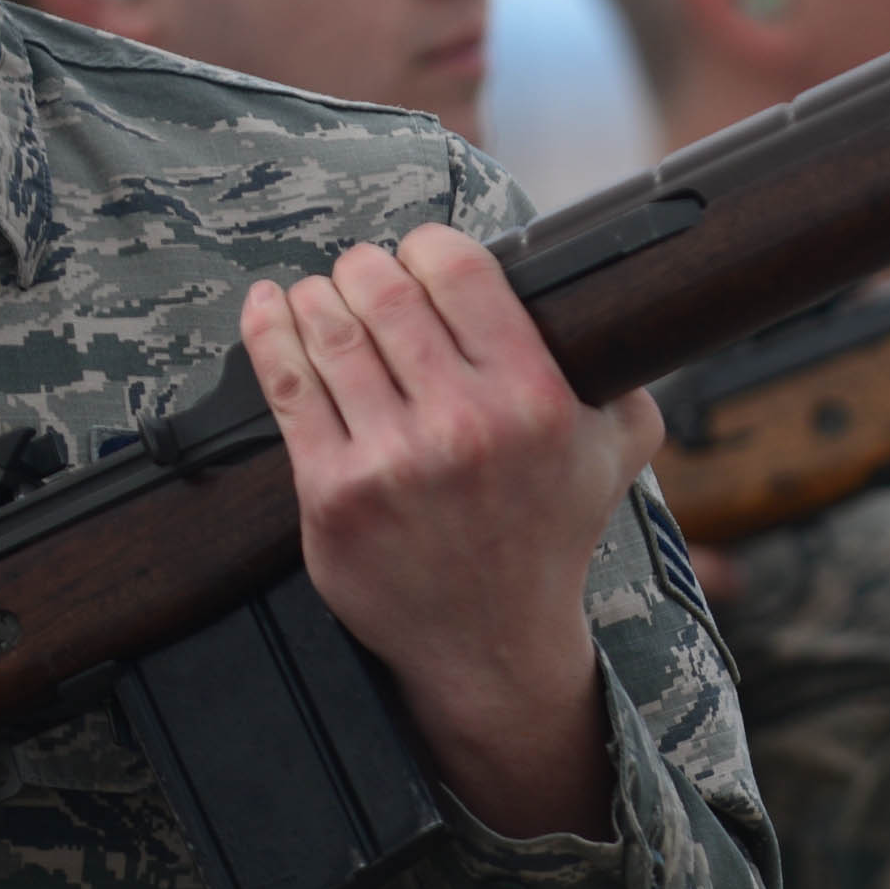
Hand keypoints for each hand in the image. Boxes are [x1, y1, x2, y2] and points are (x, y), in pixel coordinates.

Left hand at [243, 222, 665, 838]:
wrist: (492, 643)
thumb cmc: (549, 534)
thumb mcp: (618, 450)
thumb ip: (620, 374)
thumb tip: (605, 303)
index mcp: (535, 400)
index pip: (460, 272)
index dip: (428, 245)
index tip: (420, 254)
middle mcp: (463, 426)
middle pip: (384, 293)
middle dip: (365, 266)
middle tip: (364, 272)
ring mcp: (391, 462)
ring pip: (329, 332)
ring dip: (317, 295)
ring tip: (322, 294)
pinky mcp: (332, 494)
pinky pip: (287, 387)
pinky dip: (268, 331)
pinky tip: (269, 306)